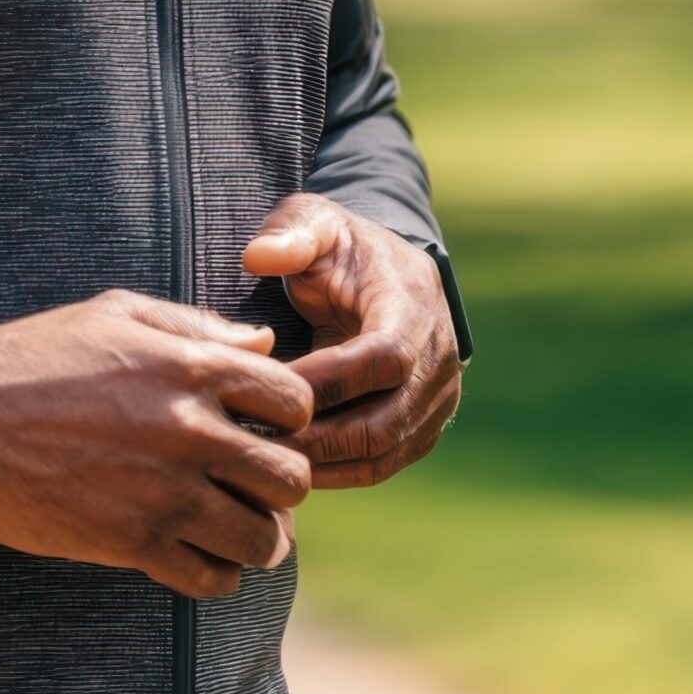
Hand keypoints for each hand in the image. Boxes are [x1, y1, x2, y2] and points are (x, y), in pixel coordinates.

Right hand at [0, 290, 313, 597]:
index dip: (288, 417)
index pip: (295, 402)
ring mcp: (162, 492)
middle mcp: (188, 429)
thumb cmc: (32, 356)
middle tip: (249, 483)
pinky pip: (212, 579)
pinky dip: (216, 573)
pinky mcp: (130, 545)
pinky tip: (193, 553)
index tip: (260, 426)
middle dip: (278, 483)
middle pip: (291, 477)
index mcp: (189, 366)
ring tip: (229, 525)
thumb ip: (195, 327)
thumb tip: (264, 341)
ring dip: (256, 536)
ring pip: (263, 537)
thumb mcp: (114, 315)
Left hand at [242, 195, 461, 489]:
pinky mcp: (423, 428)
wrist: (387, 273)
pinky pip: (382, 465)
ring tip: (266, 456)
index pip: (384, 357)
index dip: (328, 379)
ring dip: (323, 462)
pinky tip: (290, 464)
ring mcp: (437, 399)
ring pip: (382, 452)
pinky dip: (337, 472)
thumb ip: (290, 233)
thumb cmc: (342, 248)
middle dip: (316, 435)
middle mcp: (437, 357)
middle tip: (255, 438)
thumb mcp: (315, 221)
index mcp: (414, 304)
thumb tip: (258, 257)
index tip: (269, 385)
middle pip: (383, 419)